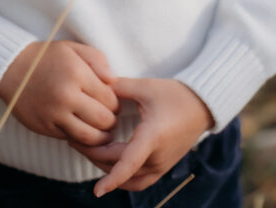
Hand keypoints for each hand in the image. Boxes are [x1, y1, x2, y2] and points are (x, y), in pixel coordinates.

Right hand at [0, 40, 119, 145]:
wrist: (12, 69)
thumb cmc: (47, 57)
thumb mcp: (73, 48)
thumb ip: (98, 59)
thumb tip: (114, 80)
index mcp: (77, 73)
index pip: (109, 98)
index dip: (116, 102)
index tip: (113, 102)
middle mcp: (66, 95)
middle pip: (103, 120)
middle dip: (111, 121)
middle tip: (110, 118)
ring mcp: (54, 114)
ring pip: (89, 136)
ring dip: (101, 137)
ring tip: (103, 131)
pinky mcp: (45, 127)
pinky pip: (70, 139)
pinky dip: (80, 139)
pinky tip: (83, 131)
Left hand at [68, 76, 213, 194]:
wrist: (202, 106)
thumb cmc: (175, 95)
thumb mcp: (146, 87)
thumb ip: (119, 87)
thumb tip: (96, 82)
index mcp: (153, 137)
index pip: (129, 163)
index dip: (112, 179)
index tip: (97, 192)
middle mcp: (157, 157)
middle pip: (120, 168)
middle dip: (94, 155)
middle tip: (73, 139)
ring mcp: (161, 165)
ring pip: (128, 179)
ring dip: (107, 169)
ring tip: (87, 149)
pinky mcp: (162, 167)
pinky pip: (138, 181)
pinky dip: (121, 177)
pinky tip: (108, 163)